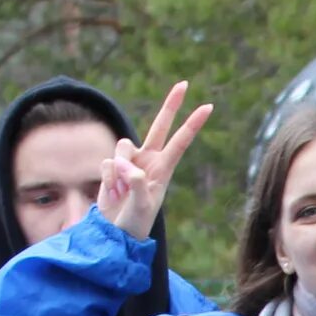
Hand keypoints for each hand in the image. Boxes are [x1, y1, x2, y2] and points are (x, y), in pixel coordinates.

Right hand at [96, 81, 215, 240]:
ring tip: (122, 192)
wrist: (117, 231)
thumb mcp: (141, 207)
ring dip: (119, 169)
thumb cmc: (136, 222)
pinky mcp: (114, 166)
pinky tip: (113, 193)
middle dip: (171, 105)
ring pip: (122, 145)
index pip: (180, 142)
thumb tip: (126, 164)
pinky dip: (109, 179)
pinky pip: (108, 162)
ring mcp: (131, 161)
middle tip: (184, 83)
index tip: (208, 107)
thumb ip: (136, 183)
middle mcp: (149, 160)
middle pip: (159, 126)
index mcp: (163, 169)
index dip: (192, 124)